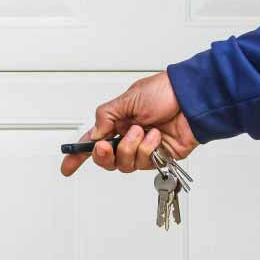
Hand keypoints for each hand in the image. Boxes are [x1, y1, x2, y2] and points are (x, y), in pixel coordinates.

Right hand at [60, 71, 199, 175]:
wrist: (192, 100)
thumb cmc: (164, 92)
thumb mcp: (127, 99)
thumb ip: (105, 117)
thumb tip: (96, 135)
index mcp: (116, 122)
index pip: (92, 142)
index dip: (78, 156)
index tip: (66, 167)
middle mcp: (128, 137)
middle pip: (107, 160)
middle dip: (103, 155)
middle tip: (106, 146)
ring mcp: (143, 149)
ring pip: (124, 164)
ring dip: (130, 147)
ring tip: (142, 131)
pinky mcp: (159, 158)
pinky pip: (144, 163)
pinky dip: (148, 148)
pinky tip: (156, 136)